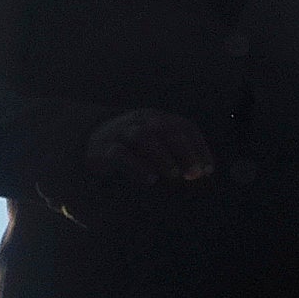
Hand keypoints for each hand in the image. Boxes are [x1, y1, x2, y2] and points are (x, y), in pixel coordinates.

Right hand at [84, 107, 215, 185]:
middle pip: (167, 130)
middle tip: (195, 173)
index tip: (209, 169)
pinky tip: (149, 179)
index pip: (183, 126)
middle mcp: (140, 121)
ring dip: (163, 156)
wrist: (88, 138)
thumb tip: (200, 170)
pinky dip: (137, 166)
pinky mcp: (104, 149)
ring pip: (144, 138)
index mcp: (156, 118)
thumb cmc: (129, 144)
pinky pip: (121, 155)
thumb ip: (172, 149)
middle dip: (185, 151)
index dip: (199, 146)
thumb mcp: (152, 139)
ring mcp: (121, 133)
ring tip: (175, 175)